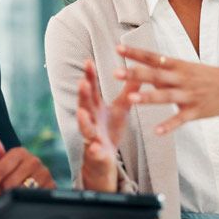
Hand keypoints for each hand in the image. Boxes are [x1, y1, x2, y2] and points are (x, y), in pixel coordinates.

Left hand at [0, 132, 54, 200]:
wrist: (38, 181)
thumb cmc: (15, 171)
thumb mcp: (4, 163)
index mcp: (20, 152)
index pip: (0, 169)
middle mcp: (34, 160)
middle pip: (8, 184)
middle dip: (1, 192)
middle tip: (2, 193)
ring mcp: (45, 174)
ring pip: (19, 193)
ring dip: (12, 199)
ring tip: (13, 195)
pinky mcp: (52, 187)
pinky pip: (31, 200)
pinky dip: (24, 203)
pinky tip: (23, 199)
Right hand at [76, 59, 139, 191]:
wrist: (104, 157)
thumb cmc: (110, 129)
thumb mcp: (121, 109)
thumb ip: (127, 92)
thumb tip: (137, 72)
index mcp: (96, 108)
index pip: (92, 90)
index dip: (89, 76)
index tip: (88, 61)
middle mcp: (90, 120)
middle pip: (84, 105)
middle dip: (82, 95)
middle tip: (82, 82)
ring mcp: (91, 136)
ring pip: (85, 128)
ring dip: (83, 121)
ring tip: (81, 112)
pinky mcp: (96, 153)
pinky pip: (94, 151)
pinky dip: (94, 150)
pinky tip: (96, 147)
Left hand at [114, 45, 218, 134]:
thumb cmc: (208, 77)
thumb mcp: (187, 69)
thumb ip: (165, 72)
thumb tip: (144, 71)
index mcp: (178, 66)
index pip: (153, 57)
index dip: (135, 54)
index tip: (118, 50)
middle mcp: (181, 78)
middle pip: (155, 75)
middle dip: (135, 74)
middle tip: (116, 72)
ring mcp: (189, 95)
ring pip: (165, 96)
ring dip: (148, 97)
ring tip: (131, 99)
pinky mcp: (196, 111)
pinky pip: (180, 119)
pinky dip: (169, 126)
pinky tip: (156, 131)